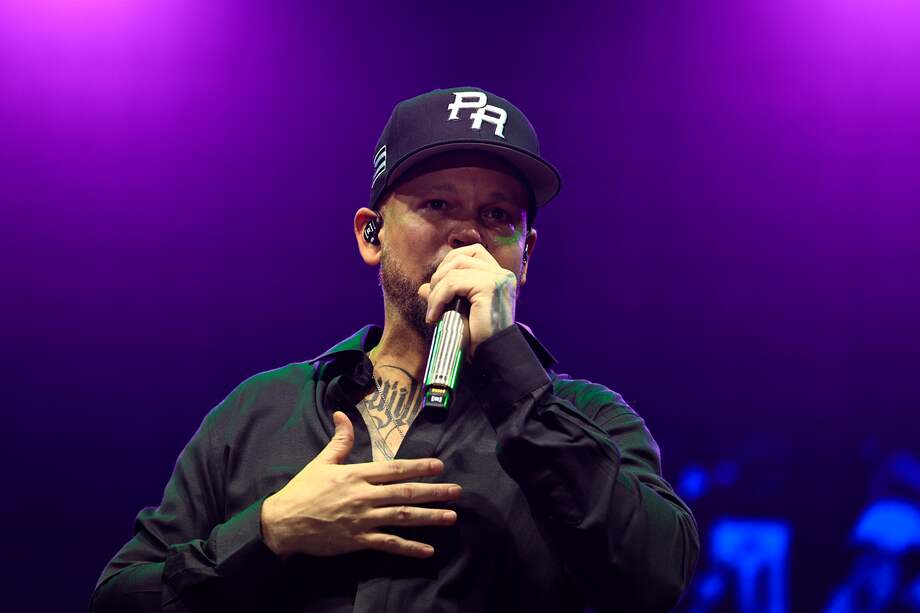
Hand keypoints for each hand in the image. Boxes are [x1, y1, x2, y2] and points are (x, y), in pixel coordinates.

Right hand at [260, 411, 460, 559]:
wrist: (283, 523)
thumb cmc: (303, 490)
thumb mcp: (321, 462)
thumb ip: (339, 440)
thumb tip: (342, 414)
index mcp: (357, 475)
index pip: (394, 469)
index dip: (419, 467)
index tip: (439, 466)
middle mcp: (364, 496)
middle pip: (405, 492)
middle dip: (434, 492)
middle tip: (457, 491)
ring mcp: (362, 520)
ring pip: (402, 517)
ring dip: (429, 517)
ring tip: (451, 517)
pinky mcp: (358, 541)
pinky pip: (388, 544)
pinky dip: (409, 548)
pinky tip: (427, 550)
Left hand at [417, 243, 517, 356]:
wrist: (492, 356)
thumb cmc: (479, 338)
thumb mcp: (458, 312)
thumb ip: (443, 296)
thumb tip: (422, 288)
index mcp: (499, 276)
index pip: (472, 252)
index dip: (450, 264)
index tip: (439, 289)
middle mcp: (502, 273)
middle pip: (461, 256)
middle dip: (440, 275)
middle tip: (433, 302)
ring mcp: (497, 278)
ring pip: (454, 269)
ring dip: (437, 289)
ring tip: (433, 311)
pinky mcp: (489, 287)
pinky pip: (453, 283)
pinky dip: (438, 298)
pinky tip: (435, 316)